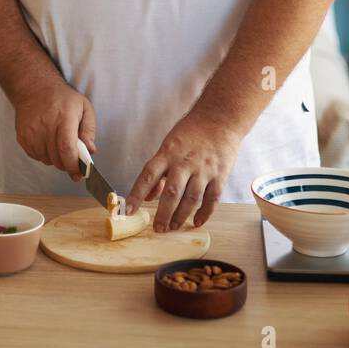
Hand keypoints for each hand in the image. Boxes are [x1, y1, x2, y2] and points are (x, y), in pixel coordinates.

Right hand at [11, 77, 96, 180]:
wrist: (34, 88)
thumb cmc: (63, 98)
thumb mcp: (84, 107)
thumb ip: (89, 130)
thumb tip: (90, 150)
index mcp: (64, 117)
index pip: (67, 149)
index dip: (73, 165)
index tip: (79, 173)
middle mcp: (45, 125)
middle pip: (57, 158)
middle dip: (67, 165)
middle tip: (73, 162)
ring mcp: (31, 132)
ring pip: (46, 160)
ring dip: (56, 160)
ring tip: (59, 146)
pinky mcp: (22, 136)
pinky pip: (35, 156)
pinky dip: (44, 155)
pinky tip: (48, 143)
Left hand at [128, 112, 242, 231]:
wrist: (220, 119)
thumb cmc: (191, 132)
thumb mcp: (168, 146)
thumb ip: (158, 172)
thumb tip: (147, 197)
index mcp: (168, 153)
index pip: (148, 175)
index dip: (137, 194)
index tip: (128, 211)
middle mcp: (185, 162)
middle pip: (172, 192)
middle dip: (163, 214)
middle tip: (158, 228)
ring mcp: (204, 169)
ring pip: (191, 199)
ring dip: (181, 216)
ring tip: (173, 227)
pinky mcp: (220, 175)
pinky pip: (212, 199)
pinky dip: (204, 213)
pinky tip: (197, 222)